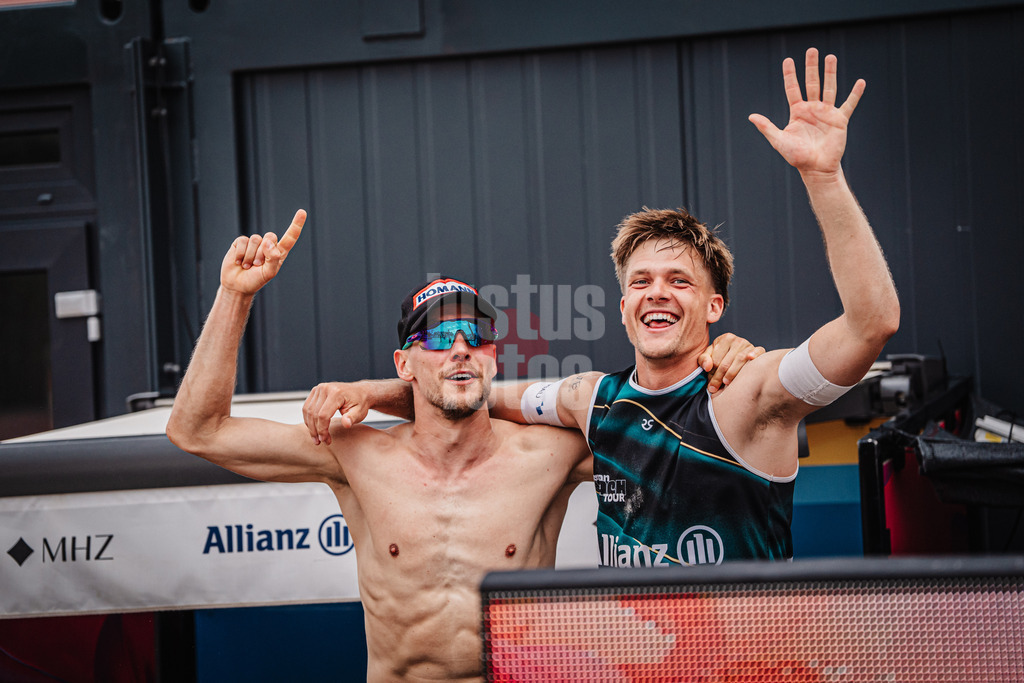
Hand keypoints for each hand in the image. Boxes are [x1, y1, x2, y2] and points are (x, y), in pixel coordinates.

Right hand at [220, 209, 305, 293]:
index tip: (302, 212)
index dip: (296, 224)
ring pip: (256, 239)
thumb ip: (273, 257)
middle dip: (263, 253)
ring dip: (251, 256)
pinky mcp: (240, 242)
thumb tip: (268, 242)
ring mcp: (254, 243)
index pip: (290, 237)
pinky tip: (238, 262)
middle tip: (257, 265)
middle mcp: (267, 245)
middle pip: (270, 237)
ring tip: (248, 266)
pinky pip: (243, 241)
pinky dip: (240, 254)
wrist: (237, 285)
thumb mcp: (269, 272)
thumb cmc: (256, 280)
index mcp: (278, 252)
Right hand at [303, 382, 369, 444]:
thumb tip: (346, 424)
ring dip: (310, 426)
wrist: (360, 392)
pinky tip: (314, 428)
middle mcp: (325, 388)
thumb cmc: (360, 403)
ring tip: (316, 438)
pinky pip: (307, 407)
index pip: (323, 415)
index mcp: (336, 392)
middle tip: (320, 442)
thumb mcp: (360, 412)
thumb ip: (352, 418)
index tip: (326, 440)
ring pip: (308, 411)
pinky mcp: (315, 391)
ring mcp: (319, 388)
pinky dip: (308, 419)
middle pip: (314, 413)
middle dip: (316, 430)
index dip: (322, 430)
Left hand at [699, 333, 764, 393]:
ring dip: (732, 373)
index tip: (710, 383)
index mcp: (724, 339)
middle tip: (714, 388)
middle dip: (719, 377)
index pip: (716, 360)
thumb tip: (707, 367)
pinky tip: (750, 358)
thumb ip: (704, 360)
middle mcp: (737, 340)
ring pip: (739, 360)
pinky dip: (755, 354)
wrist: (735, 354)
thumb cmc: (721, 356)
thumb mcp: (709, 355)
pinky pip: (758, 351)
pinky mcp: (758, 349)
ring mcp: (748, 345)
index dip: (711, 373)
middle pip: (726, 362)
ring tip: (726, 383)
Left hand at [748, 48, 864, 178]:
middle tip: (811, 50)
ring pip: (829, 88)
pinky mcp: (839, 120)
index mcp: (797, 111)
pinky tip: (860, 82)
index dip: (790, 74)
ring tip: (830, 56)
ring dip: (830, 72)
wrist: (816, 169)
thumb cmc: (796, 156)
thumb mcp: (779, 140)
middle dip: (811, 67)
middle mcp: (812, 109)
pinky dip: (855, 94)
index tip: (788, 59)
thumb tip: (751, 116)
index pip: (793, 88)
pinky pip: (849, 104)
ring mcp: (826, 113)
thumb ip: (766, 127)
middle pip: (811, 83)